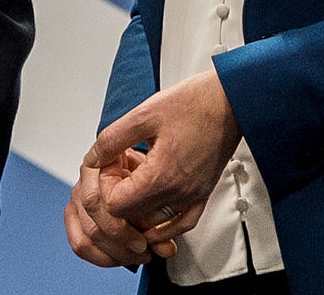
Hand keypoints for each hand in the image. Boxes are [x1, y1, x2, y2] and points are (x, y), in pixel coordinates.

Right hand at [66, 147, 177, 267]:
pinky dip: (101, 257)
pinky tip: (121, 257)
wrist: (140, 168)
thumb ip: (160, 217)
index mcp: (100, 164)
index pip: (96, 203)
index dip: (120, 229)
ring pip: (85, 239)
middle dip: (121, 246)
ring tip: (135, 256)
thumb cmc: (146, 173)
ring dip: (113, 255)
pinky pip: (79, 244)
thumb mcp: (156, 187)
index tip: (144, 242)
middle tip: (144, 252)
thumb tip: (166, 248)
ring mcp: (77, 197)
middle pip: (92, 225)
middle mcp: (84, 180)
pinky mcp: (74, 215)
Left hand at [83, 69, 243, 246]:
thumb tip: (93, 156)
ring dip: (136, 206)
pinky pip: (182, 223)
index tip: (109, 164)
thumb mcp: (143, 114)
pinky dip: (163, 223)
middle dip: (117, 195)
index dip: (104, 186)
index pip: (116, 207)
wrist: (231, 100)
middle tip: (119, 167)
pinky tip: (153, 212)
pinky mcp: (204, 193)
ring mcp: (194, 196)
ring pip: (153, 222)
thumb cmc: (194, 102)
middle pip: (133, 217)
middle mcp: (179, 193)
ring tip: (134, 177)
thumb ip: (113, 139)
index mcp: (162, 176)